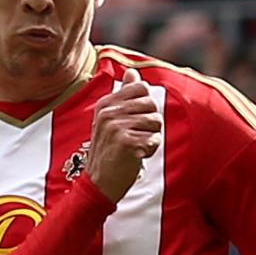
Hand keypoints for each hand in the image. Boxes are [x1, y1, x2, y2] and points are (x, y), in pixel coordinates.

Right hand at [88, 71, 162, 200]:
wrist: (99, 183)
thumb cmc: (109, 150)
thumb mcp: (111, 119)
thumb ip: (124, 94)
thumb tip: (132, 72)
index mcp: (105, 104)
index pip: (141, 88)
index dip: (145, 106)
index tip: (132, 121)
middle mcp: (108, 113)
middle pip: (152, 105)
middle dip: (150, 123)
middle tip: (133, 137)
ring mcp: (116, 127)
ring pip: (156, 122)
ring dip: (151, 137)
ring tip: (134, 147)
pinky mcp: (127, 142)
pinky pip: (155, 139)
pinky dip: (149, 150)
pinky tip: (135, 156)